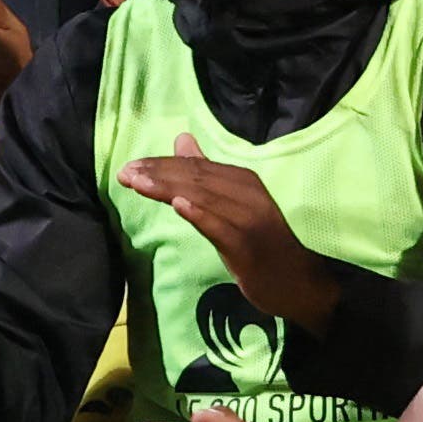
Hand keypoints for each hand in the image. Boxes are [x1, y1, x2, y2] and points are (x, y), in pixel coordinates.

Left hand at [119, 146, 337, 326]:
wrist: (297, 282)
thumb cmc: (262, 243)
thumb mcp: (233, 204)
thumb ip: (206, 174)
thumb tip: (182, 139)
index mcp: (243, 181)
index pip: (196, 167)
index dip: (162, 165)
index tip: (131, 166)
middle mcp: (247, 194)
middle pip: (197, 179)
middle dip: (158, 174)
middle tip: (125, 173)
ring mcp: (249, 220)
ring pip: (204, 199)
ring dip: (169, 189)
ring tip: (138, 183)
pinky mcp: (247, 246)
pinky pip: (221, 227)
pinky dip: (201, 215)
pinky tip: (179, 206)